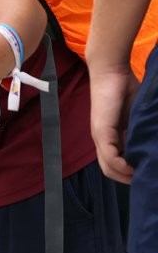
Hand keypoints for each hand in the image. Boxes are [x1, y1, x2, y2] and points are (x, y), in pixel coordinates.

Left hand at [87, 64, 137, 183]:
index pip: (116, 164)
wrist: (111, 71)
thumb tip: (156, 145)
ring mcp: (100, 135)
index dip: (130, 174)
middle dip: (128, 179)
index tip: (148, 175)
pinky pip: (109, 155)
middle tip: (147, 180)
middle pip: (110, 170)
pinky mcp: (101, 130)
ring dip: (125, 175)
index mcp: (111, 137)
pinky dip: (121, 165)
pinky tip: (133, 167)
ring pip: (108, 166)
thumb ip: (142, 130)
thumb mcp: (138, 115)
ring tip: (143, 177)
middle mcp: (102, 139)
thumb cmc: (127, 89)